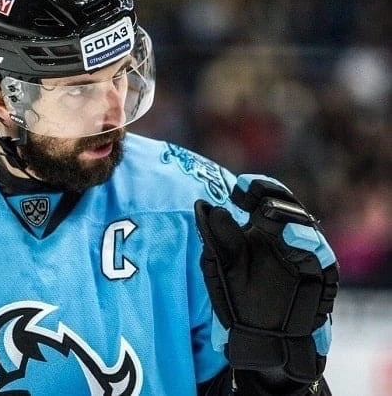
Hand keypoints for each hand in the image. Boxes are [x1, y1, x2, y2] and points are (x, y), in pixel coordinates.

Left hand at [194, 175, 338, 383]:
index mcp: (260, 230)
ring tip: (271, 214)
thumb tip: (203, 205)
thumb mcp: (221, 267)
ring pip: (305, 226)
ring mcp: (304, 255)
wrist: (262, 338)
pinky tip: (293, 240)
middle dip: (275, 198)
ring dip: (290, 218)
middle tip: (258, 201)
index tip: (240, 190)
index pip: (263, 198)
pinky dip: (310, 247)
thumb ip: (216, 238)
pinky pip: (322, 256)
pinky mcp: (320, 276)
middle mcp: (284, 237)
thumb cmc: (238, 300)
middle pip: (287, 205)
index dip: (255, 188)